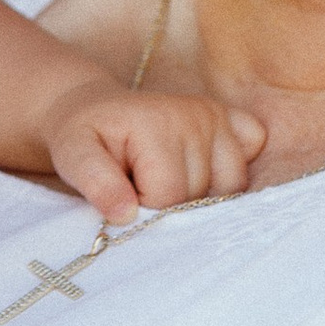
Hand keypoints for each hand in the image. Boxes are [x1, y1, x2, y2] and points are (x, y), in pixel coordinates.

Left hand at [43, 72, 264, 224]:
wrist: (95, 110)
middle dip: (169, 203)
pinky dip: (231, 170)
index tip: (123, 192)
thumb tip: (125, 215)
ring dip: (201, 194)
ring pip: (231, 187)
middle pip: (201, 195)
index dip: (144, 207)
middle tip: (140, 183)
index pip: (169, 195)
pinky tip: (201, 167)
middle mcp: (197, 115)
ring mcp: (218, 116)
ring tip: (165, 177)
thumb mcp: (72, 157)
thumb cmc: (83, 137)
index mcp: (158, 123)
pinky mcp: (231, 119)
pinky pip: (252, 154)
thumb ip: (96, 184)